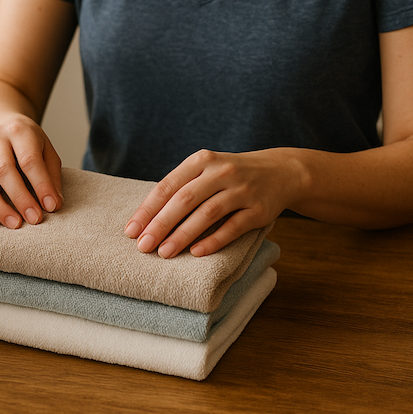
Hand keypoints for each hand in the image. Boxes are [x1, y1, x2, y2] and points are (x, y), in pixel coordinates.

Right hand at [0, 115, 63, 228]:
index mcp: (18, 131)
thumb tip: (53, 204)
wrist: (2, 128)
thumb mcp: (46, 151)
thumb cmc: (29, 144)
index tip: (51, 206)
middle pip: (3, 171)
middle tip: (34, 219)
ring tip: (14, 224)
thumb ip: (51, 176)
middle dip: (20, 198)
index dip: (41, 185)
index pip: (29, 160)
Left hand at [124, 149, 303, 257]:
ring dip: (183, 235)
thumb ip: (180, 188)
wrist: (281, 171)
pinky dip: (214, 240)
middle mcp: (221, 172)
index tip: (131, 231)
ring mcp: (242, 190)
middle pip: (184, 200)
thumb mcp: (206, 170)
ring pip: (207, 214)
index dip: (148, 210)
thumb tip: (145, 220)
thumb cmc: (230, 175)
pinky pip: (233, 227)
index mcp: (202, 160)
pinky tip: (196, 253)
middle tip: (143, 246)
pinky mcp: (259, 209)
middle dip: (160, 224)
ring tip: (164, 253)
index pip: (168, 186)